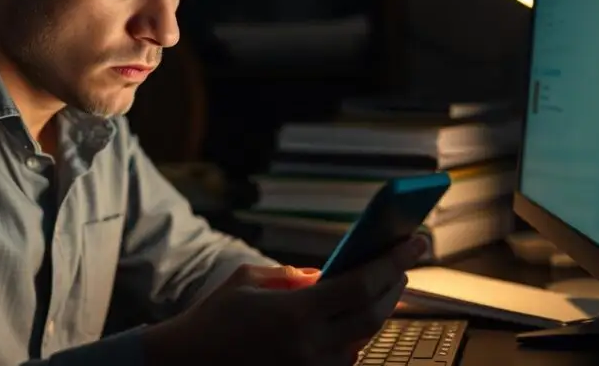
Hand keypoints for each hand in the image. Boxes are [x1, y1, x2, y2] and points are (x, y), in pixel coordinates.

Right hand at [143, 236, 426, 365]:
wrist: (185, 365)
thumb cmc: (214, 318)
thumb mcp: (248, 281)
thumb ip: (294, 276)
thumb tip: (330, 274)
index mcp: (294, 315)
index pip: (360, 286)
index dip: (392, 263)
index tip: (413, 244)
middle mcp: (309, 349)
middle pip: (373, 316)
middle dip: (393, 287)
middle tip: (402, 264)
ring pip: (363, 340)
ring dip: (376, 312)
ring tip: (383, 287)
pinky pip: (344, 360)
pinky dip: (354, 337)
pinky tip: (354, 317)